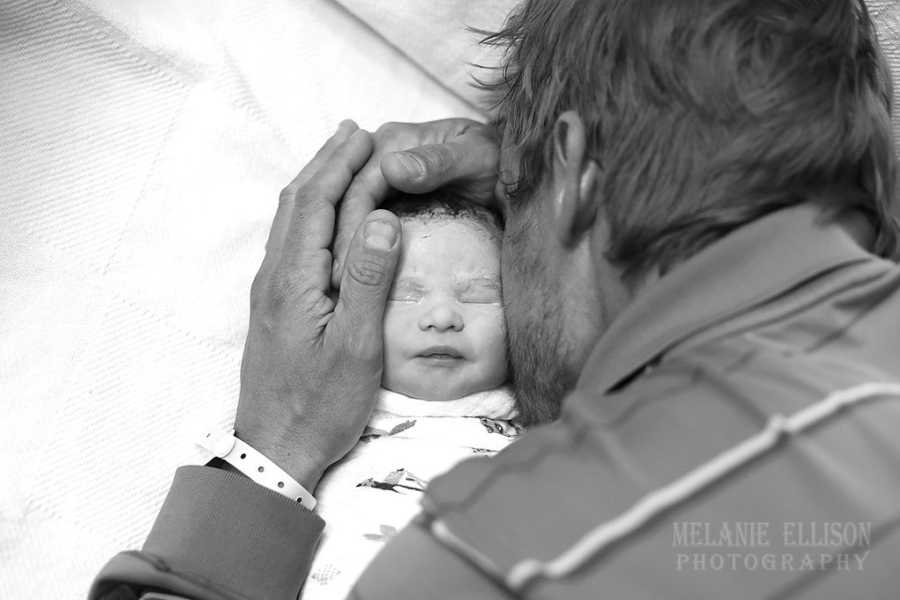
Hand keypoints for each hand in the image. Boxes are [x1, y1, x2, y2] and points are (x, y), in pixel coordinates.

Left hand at [236, 121, 401, 490]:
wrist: (274, 449)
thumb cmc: (319, 405)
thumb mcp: (354, 348)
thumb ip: (368, 282)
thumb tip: (381, 219)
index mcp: (293, 280)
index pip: (316, 204)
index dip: (340, 165)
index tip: (368, 136)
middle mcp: (275, 276)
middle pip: (297, 202)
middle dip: (325, 162)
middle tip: (355, 133)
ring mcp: (272, 290)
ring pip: (291, 220)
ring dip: (316, 183)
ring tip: (342, 160)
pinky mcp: (277, 305)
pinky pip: (293, 241)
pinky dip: (312, 211)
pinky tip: (327, 216)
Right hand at [332, 118, 499, 286]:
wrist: (511, 169)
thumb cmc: (496, 161)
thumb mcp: (475, 157)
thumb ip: (437, 162)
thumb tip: (391, 168)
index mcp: (393, 141)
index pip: (360, 188)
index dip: (351, 228)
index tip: (347, 267)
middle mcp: (380, 155)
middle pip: (346, 201)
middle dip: (339, 244)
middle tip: (338, 287)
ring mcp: (382, 177)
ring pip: (348, 212)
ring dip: (342, 247)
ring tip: (341, 287)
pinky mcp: (388, 196)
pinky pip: (364, 221)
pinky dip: (357, 246)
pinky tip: (355, 275)